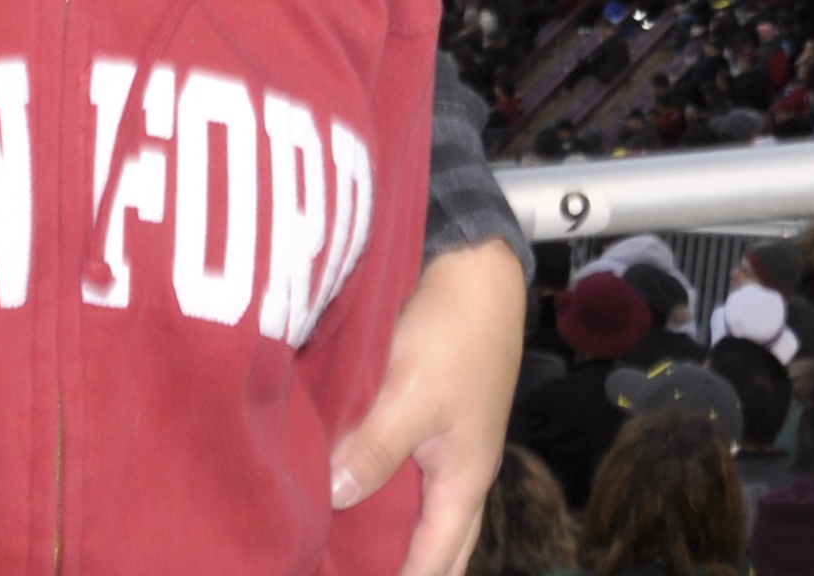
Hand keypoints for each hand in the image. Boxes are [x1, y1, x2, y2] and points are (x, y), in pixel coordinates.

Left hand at [329, 236, 529, 575]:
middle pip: (439, 545)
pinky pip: (409, 476)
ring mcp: (448, 447)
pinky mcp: (429, 418)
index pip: (435, 560)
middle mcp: (460, 473)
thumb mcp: (410, 394)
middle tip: (352, 572)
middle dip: (405, 568)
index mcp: (464, 480)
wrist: (477, 269)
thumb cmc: (454, 332)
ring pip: (423, 511)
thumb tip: (336, 499)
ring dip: (394, 534)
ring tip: (347, 551)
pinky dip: (385, 495)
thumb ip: (375, 449)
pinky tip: (348, 491)